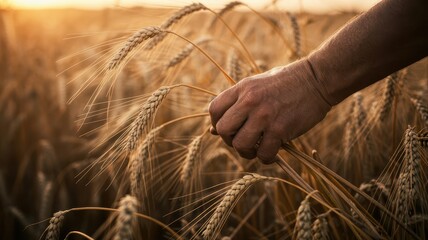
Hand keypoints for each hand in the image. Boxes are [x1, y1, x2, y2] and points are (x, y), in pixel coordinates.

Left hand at [209, 59, 330, 162]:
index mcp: (242, 88)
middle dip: (229, 140)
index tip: (229, 130)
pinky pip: (264, 153)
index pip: (214, 110)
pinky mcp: (280, 129)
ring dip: (247, 152)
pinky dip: (266, 158)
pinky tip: (272, 153)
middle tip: (242, 141)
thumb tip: (213, 130)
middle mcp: (249, 101)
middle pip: (223, 129)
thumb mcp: (256, 85)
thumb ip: (236, 104)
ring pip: (240, 145)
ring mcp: (264, 115)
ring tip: (257, 149)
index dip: (216, 124)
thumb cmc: (286, 84)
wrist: (317, 79)